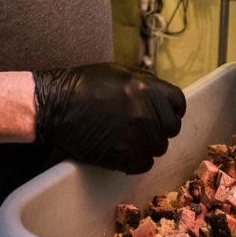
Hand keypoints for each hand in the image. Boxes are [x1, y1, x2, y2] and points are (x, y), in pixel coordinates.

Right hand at [33, 63, 185, 174]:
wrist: (57, 105)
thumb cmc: (84, 85)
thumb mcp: (120, 72)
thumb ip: (146, 84)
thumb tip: (163, 97)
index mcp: (148, 88)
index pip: (178, 103)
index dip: (171, 108)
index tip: (162, 112)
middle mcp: (147, 112)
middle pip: (171, 128)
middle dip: (159, 127)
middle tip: (142, 126)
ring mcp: (136, 136)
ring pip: (159, 148)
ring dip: (147, 144)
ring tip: (128, 138)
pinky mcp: (124, 156)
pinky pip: (144, 164)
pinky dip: (136, 160)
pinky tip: (122, 150)